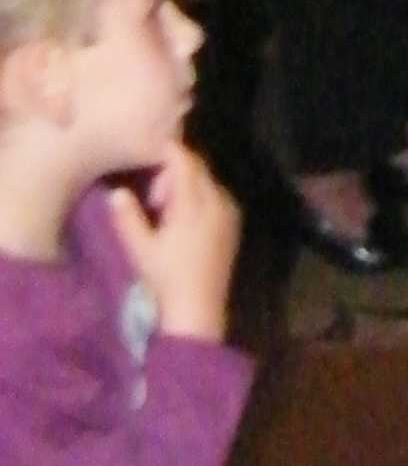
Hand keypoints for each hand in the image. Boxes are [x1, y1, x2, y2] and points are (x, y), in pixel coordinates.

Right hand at [102, 140, 238, 342]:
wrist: (197, 313)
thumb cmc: (165, 280)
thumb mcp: (140, 250)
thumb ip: (127, 218)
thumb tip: (116, 192)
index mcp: (194, 202)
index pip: (184, 159)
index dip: (166, 153)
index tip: (146, 161)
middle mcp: (217, 199)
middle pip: (197, 167)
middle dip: (174, 172)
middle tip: (153, 200)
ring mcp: (229, 211)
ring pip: (207, 181)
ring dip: (187, 185)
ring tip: (165, 214)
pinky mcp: (233, 224)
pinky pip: (216, 196)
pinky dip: (199, 198)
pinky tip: (183, 224)